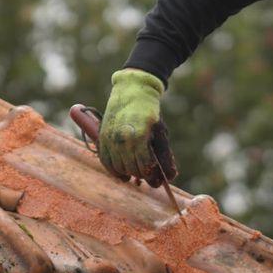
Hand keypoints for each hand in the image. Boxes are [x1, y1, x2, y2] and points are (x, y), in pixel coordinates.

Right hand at [98, 69, 177, 186]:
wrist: (132, 91)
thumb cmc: (150, 113)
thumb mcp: (161, 132)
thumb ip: (165, 155)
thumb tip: (171, 177)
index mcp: (139, 137)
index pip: (146, 167)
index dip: (153, 177)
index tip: (157, 180)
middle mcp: (122, 139)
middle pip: (133, 169)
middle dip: (142, 175)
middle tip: (149, 176)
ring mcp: (110, 139)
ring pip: (119, 168)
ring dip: (129, 173)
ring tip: (137, 173)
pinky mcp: (102, 138)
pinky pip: (106, 162)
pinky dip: (114, 170)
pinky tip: (123, 173)